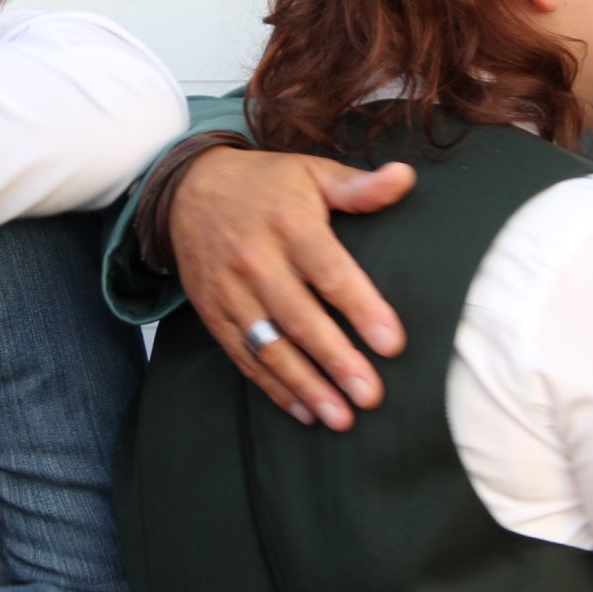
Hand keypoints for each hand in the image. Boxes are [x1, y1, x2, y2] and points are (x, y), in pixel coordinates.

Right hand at [168, 146, 413, 429]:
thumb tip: (405, 177)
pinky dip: (273, 387)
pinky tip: (304, 410)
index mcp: (289, 225)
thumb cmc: (264, 185)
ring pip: (270, 346)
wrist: (187, 191)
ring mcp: (231, 292)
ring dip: (306, 386)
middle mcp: (257, 261)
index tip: (391, 343)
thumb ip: (357, 186)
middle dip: (336, 360)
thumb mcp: (310, 173)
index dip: (362, 308)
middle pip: (300, 318)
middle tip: (371, 396)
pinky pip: (244, 357)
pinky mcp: (213, 313)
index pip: (330, 272)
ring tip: (341, 418)